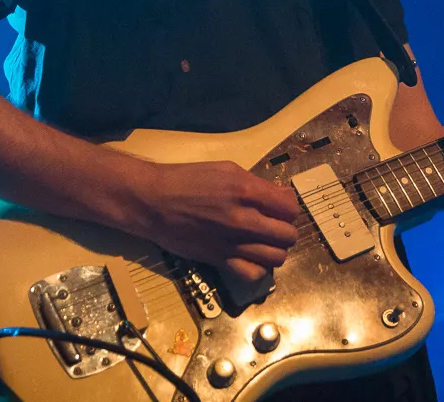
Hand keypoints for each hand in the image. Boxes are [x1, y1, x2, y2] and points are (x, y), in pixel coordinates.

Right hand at [129, 159, 298, 283]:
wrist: (154, 202)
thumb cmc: (188, 180)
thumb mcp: (226, 169)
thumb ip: (257, 184)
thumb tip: (281, 197)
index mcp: (246, 191)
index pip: (290, 208)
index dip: (288, 207)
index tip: (280, 207)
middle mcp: (244, 219)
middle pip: (288, 235)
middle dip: (285, 229)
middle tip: (273, 224)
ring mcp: (233, 243)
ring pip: (276, 257)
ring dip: (275, 249)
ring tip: (265, 242)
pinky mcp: (220, 260)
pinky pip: (253, 274)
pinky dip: (258, 268)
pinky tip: (252, 257)